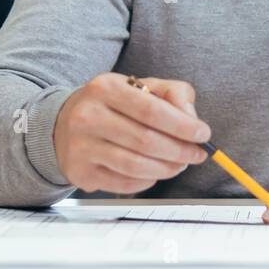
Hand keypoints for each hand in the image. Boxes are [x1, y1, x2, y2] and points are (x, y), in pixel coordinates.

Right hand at [52, 73, 210, 193]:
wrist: (65, 123)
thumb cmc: (114, 104)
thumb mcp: (142, 86)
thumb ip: (174, 93)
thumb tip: (192, 119)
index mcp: (105, 87)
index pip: (152, 110)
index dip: (182, 126)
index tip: (203, 134)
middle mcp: (88, 116)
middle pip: (145, 140)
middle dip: (180, 151)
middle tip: (197, 154)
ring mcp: (81, 146)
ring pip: (136, 165)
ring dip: (167, 168)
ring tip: (180, 164)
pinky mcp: (80, 172)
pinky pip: (124, 183)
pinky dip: (148, 180)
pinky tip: (156, 171)